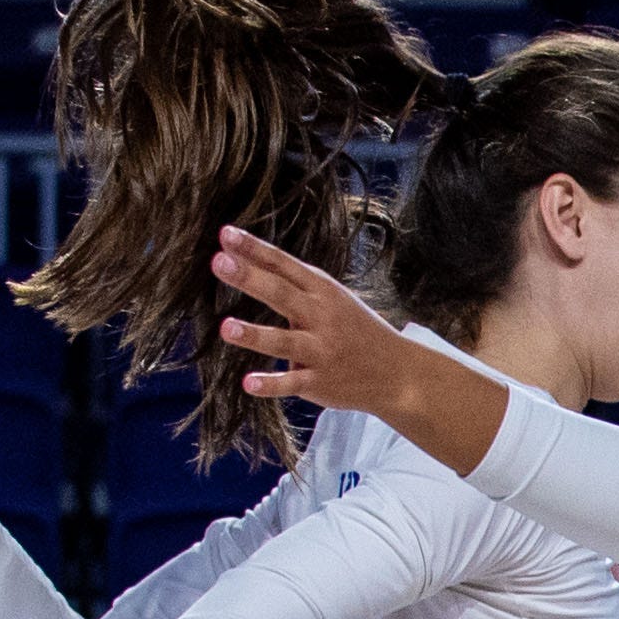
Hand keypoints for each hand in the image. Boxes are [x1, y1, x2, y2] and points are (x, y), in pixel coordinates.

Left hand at [215, 226, 498, 473]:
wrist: (398, 374)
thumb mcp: (331, 298)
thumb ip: (290, 282)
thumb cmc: (355, 330)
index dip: (255, 249)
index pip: (284, 265)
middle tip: (219, 262)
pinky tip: (248, 383)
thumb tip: (239, 256)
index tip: (225, 234)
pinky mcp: (320, 382)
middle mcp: (322, 318)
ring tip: (226, 328)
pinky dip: (271, 384)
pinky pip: (292, 384)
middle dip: (250, 278)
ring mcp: (321, 351)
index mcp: (323, 292)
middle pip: (281, 295)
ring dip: (255, 334)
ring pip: (284, 341)